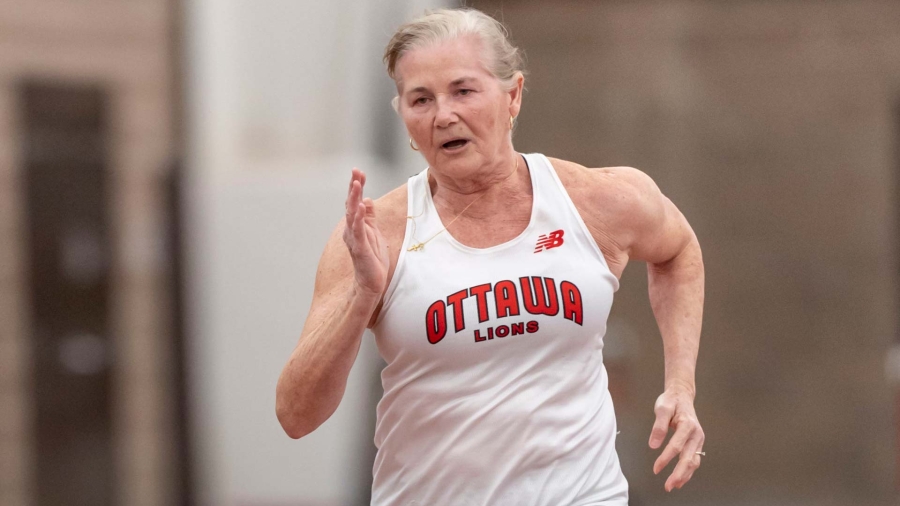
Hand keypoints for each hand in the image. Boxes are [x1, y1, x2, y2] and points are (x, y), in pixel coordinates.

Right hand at [343, 168, 388, 297]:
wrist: (371, 282)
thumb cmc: (372, 259)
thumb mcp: (374, 232)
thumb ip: (370, 216)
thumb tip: (367, 199)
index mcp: (356, 225)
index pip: (355, 201)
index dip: (357, 186)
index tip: (359, 171)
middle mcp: (352, 229)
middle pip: (351, 204)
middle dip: (353, 187)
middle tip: (355, 171)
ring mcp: (355, 238)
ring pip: (352, 214)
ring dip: (354, 198)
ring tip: (356, 183)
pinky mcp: (360, 248)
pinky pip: (358, 231)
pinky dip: (358, 218)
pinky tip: (360, 207)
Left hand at [649, 388, 704, 491]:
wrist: (682, 396)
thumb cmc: (671, 401)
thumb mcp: (662, 408)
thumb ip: (658, 426)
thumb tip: (653, 445)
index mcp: (688, 425)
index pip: (676, 446)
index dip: (666, 459)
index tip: (656, 469)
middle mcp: (696, 434)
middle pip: (688, 458)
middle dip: (678, 474)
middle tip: (668, 486)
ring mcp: (698, 440)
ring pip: (694, 461)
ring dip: (684, 475)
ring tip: (674, 485)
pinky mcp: (697, 443)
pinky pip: (694, 460)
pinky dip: (688, 471)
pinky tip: (681, 479)